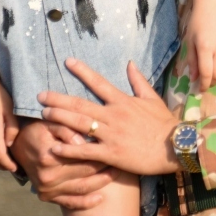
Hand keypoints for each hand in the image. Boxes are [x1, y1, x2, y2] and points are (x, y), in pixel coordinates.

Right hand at [10, 119, 114, 209]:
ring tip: (117, 173)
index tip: (115, 145)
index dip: (100, 151)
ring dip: (101, 182)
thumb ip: (66, 129)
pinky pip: (70, 203)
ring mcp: (47, 189)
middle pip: (85, 172)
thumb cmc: (38, 129)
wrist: (18, 145)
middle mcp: (47, 177)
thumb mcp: (50, 123)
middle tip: (122, 159)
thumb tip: (82, 141)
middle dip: (105, 165)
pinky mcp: (47, 197)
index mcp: (48, 158)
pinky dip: (86, 202)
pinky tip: (101, 198)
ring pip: (81, 188)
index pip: (82, 155)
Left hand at [38, 59, 181, 175]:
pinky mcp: (111, 153)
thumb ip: (138, 81)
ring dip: (59, 118)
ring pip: (79, 124)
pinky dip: (69, 148)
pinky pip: (85, 150)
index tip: (67, 61)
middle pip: (80, 104)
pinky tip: (54, 147)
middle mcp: (113, 115)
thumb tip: (129, 63)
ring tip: (44, 114)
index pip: (98, 82)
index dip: (82, 71)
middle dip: (59, 99)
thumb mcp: (152, 98)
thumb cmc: (164, 123)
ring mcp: (110, 134)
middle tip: (41, 96)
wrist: (175, 147)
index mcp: (122, 101)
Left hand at [185, 0, 215, 90]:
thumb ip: (192, 61)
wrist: (214, 5)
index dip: (203, 85)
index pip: (206, 73)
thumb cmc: (198, 23)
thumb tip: (194, 80)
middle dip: (211, 81)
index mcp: (205, 47)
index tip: (200, 89)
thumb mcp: (189, 41)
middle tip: (207, 81)